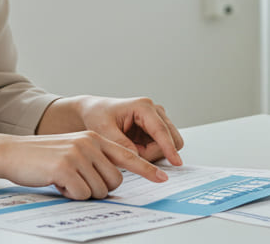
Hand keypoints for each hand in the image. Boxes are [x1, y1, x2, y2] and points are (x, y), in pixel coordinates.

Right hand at [0, 130, 166, 198]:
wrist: (11, 152)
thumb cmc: (42, 157)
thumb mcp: (73, 150)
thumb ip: (95, 160)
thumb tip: (113, 182)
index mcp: (95, 138)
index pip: (128, 156)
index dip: (146, 170)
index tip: (162, 179)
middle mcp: (90, 143)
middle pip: (114, 181)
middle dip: (99, 189)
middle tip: (77, 183)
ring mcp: (78, 154)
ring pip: (99, 190)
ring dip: (83, 193)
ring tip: (64, 180)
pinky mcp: (65, 167)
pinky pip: (81, 195)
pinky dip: (70, 195)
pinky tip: (56, 183)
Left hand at [40, 95, 183, 165]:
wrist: (93, 112)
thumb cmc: (97, 116)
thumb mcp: (104, 131)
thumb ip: (121, 144)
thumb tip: (138, 157)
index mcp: (143, 107)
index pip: (161, 130)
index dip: (169, 148)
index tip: (176, 163)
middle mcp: (155, 111)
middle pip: (172, 138)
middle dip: (158, 153)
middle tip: (134, 155)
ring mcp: (157, 120)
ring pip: (169, 144)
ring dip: (152, 153)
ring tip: (130, 150)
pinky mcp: (155, 129)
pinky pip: (161, 148)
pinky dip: (149, 153)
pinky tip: (134, 149)